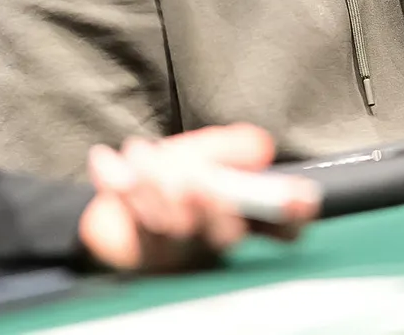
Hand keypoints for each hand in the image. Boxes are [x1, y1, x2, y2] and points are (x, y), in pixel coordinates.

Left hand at [77, 124, 319, 272]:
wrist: (111, 192)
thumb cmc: (168, 173)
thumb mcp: (205, 151)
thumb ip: (233, 147)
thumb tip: (259, 150)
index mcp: (240, 218)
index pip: (279, 226)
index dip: (291, 216)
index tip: (297, 199)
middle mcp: (215, 244)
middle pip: (226, 235)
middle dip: (213, 206)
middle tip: (195, 182)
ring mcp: (179, 255)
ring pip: (176, 228)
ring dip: (155, 182)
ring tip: (139, 150)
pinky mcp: (141, 257)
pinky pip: (131, 224)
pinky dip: (117, 185)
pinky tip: (105, 160)